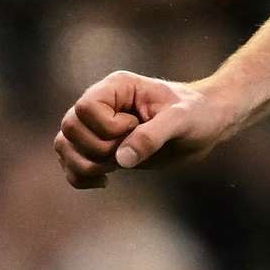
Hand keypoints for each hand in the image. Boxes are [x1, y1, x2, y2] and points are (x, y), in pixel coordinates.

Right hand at [54, 72, 225, 188]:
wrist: (205, 125)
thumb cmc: (197, 114)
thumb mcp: (181, 121)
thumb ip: (152, 136)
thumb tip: (121, 159)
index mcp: (116, 87)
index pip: (85, 108)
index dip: (106, 128)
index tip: (135, 128)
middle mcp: (101, 103)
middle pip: (70, 128)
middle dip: (97, 149)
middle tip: (129, 150)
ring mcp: (96, 126)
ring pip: (64, 146)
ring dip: (86, 165)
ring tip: (116, 168)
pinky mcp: (99, 147)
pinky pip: (70, 163)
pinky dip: (80, 177)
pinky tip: (105, 182)